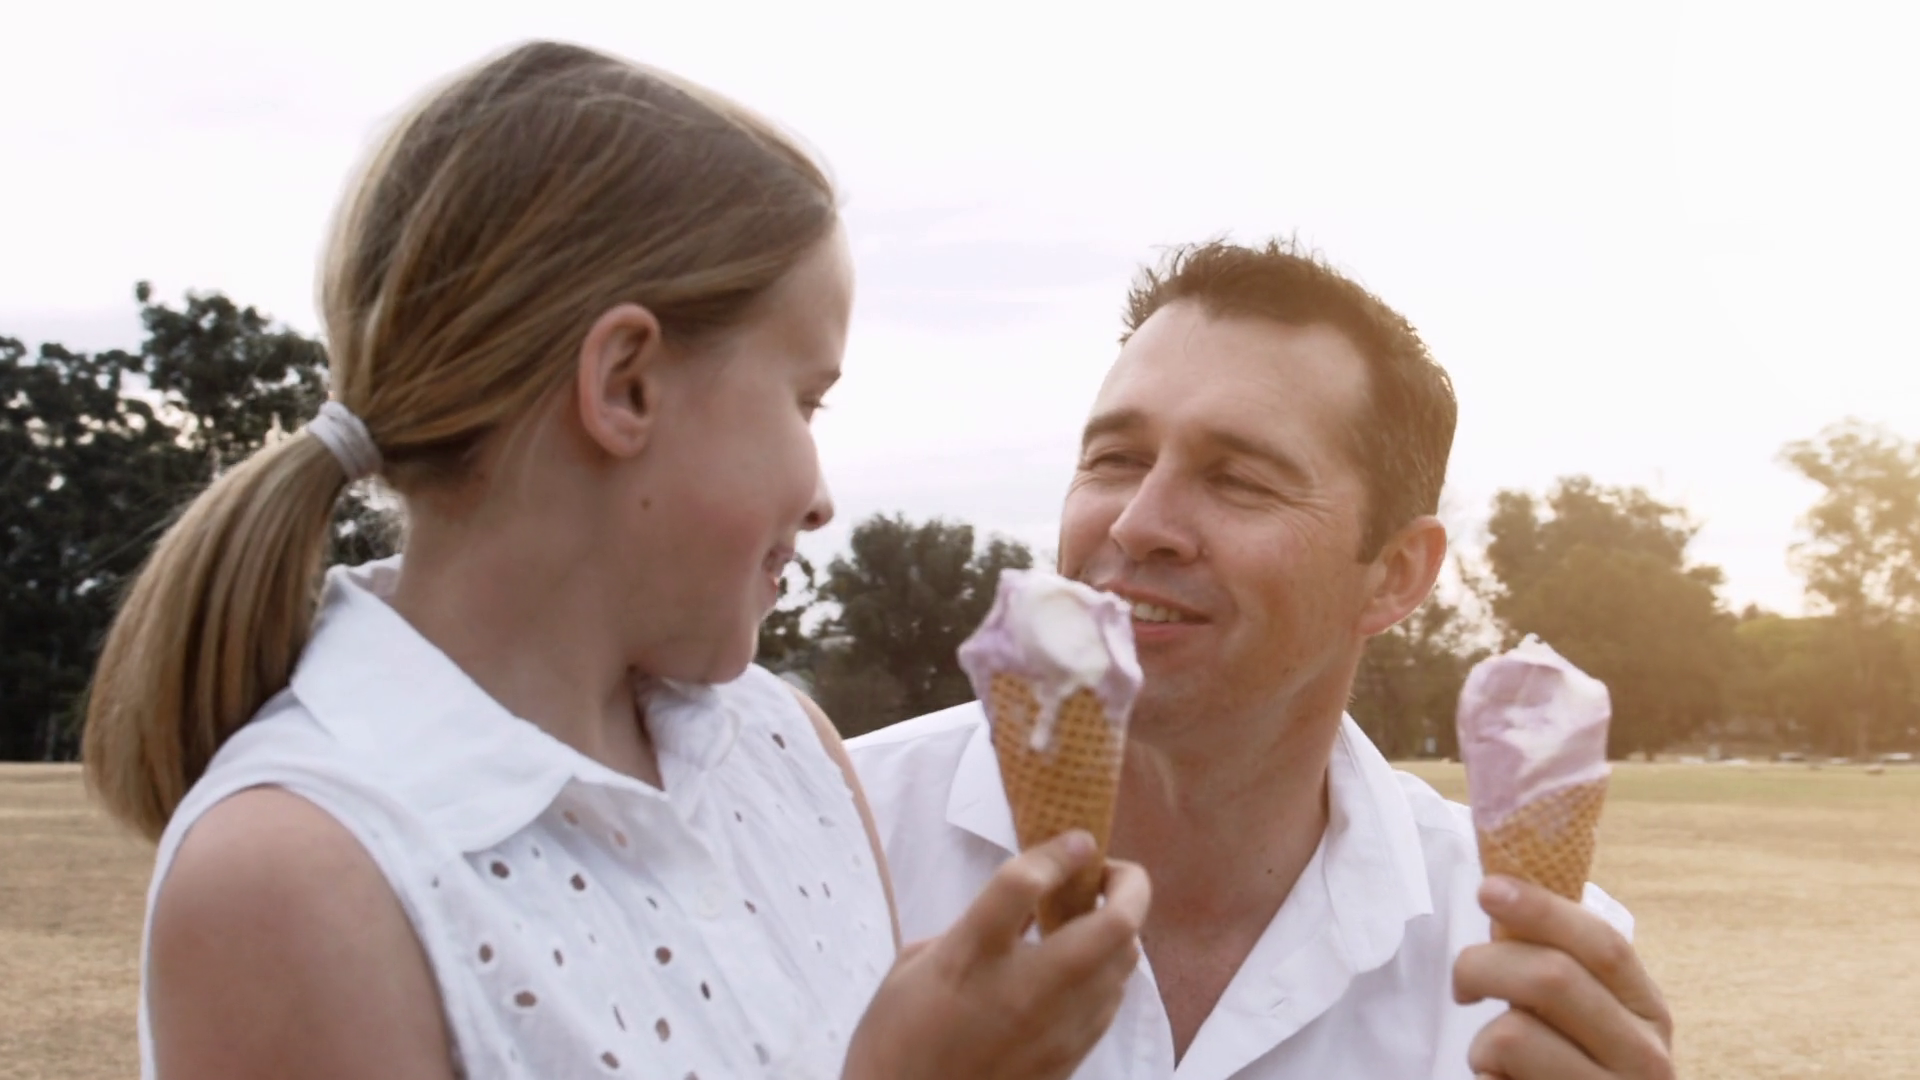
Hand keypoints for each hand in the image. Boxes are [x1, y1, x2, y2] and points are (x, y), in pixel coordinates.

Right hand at [844, 831, 1150, 1079]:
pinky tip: (1084, 967)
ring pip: (1124, 964)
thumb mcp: (912, 968)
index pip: (1024, 885)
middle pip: (1112, 926)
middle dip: (1129, 887)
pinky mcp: (1070, 1058)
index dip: (1058, 852)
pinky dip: (1109, 972)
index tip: (1078, 839)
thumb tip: (1015, 916)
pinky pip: (1110, 1002)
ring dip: (1121, 929)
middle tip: (1111, 874)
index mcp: (971, 958)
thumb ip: (968, 930)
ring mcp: (1055, 1028)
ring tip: (1096, 917)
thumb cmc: (894, 1042)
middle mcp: (1024, 989)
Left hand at [1453, 876, 1673, 1079]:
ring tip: (1492, 1058)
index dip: (1542, 909)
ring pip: (1513, 1036)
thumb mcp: (1588, 1017)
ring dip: (1480, 1042)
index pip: (1603, 944)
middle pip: (1551, 978)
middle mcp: (1644, 1059)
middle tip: (1464, 985)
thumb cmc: (1579, 1071)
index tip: (1488, 887)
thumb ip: (1557, 964)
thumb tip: (1501, 891)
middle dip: (1483, 966)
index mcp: (1648, 1013)